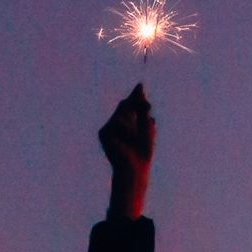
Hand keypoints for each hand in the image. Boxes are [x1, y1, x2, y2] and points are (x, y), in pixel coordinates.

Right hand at [99, 83, 154, 219]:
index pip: (129, 104)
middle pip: (125, 104)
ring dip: (134, 123)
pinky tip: (125, 140)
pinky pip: (118, 120)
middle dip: (138, 106)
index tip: (141, 85)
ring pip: (122, 111)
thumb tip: (139, 86)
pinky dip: (127, 129)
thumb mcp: (146, 123)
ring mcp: (108, 128)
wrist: (136, 165)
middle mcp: (115, 124)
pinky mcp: (103, 132)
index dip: (135, 96)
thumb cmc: (143, 149)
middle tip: (147, 111)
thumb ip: (141, 105)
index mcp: (126, 123)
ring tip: (133, 138)